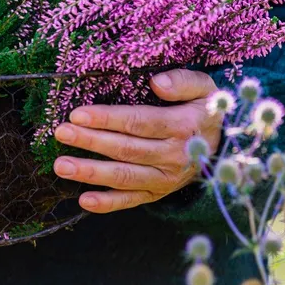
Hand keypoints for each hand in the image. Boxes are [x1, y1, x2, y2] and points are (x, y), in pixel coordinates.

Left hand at [52, 68, 221, 213]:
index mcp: (183, 127)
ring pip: (124, 176)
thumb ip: (183, 81)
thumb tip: (157, 83)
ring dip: (91, 173)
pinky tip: (83, 200)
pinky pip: (131, 200)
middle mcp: (174, 156)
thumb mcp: (205, 88)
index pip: (139, 122)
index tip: (77, 114)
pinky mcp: (157, 193)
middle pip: (126, 149)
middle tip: (61, 133)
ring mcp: (165, 179)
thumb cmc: (203, 110)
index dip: (107, 119)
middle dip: (91, 141)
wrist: (223, 146)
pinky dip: (108, 203)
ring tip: (61, 166)